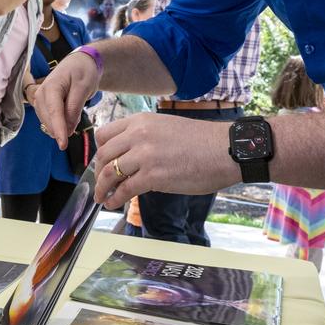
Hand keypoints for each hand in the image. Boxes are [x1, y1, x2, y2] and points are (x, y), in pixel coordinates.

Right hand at [35, 52, 99, 148]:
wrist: (78, 64)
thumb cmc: (82, 72)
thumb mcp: (84, 87)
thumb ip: (74, 108)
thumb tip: (68, 130)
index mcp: (51, 86)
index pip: (54, 112)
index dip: (59, 130)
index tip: (63, 145)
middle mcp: (40, 94)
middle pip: (49, 120)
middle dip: (63, 127)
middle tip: (78, 115)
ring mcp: (39, 100)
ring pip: (48, 123)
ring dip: (62, 125)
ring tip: (74, 109)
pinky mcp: (42, 106)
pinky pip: (50, 121)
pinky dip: (60, 123)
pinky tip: (69, 114)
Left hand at [93, 113, 238, 207]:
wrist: (225, 150)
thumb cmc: (202, 142)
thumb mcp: (165, 127)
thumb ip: (144, 137)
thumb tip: (129, 156)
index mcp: (141, 121)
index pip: (104, 134)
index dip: (100, 151)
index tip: (101, 162)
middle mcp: (138, 135)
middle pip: (103, 155)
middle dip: (98, 171)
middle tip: (101, 182)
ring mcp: (144, 156)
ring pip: (110, 172)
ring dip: (102, 188)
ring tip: (102, 197)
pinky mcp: (153, 176)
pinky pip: (124, 189)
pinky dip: (115, 198)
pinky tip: (113, 203)